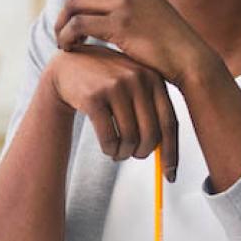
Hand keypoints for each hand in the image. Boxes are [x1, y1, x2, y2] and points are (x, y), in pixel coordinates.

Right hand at [42, 44, 177, 181]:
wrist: (69, 66)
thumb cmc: (106, 82)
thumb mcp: (134, 85)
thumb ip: (151, 110)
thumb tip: (166, 154)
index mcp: (153, 78)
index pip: (170, 122)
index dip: (171, 152)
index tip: (170, 174)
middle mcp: (137, 79)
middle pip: (151, 134)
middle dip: (142, 153)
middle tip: (134, 156)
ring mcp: (115, 86)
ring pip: (129, 138)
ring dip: (124, 153)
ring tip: (118, 152)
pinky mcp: (94, 97)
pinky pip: (109, 138)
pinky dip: (110, 150)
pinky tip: (108, 148)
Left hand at [54, 0, 211, 85]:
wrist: (192, 62)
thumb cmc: (171, 51)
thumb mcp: (151, 23)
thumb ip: (131, 16)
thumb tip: (107, 23)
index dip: (77, 10)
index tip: (72, 29)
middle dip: (64, 16)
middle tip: (61, 37)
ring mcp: (125, 3)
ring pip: (74, 7)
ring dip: (62, 26)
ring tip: (63, 45)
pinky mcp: (120, 22)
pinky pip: (79, 24)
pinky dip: (68, 36)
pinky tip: (70, 49)